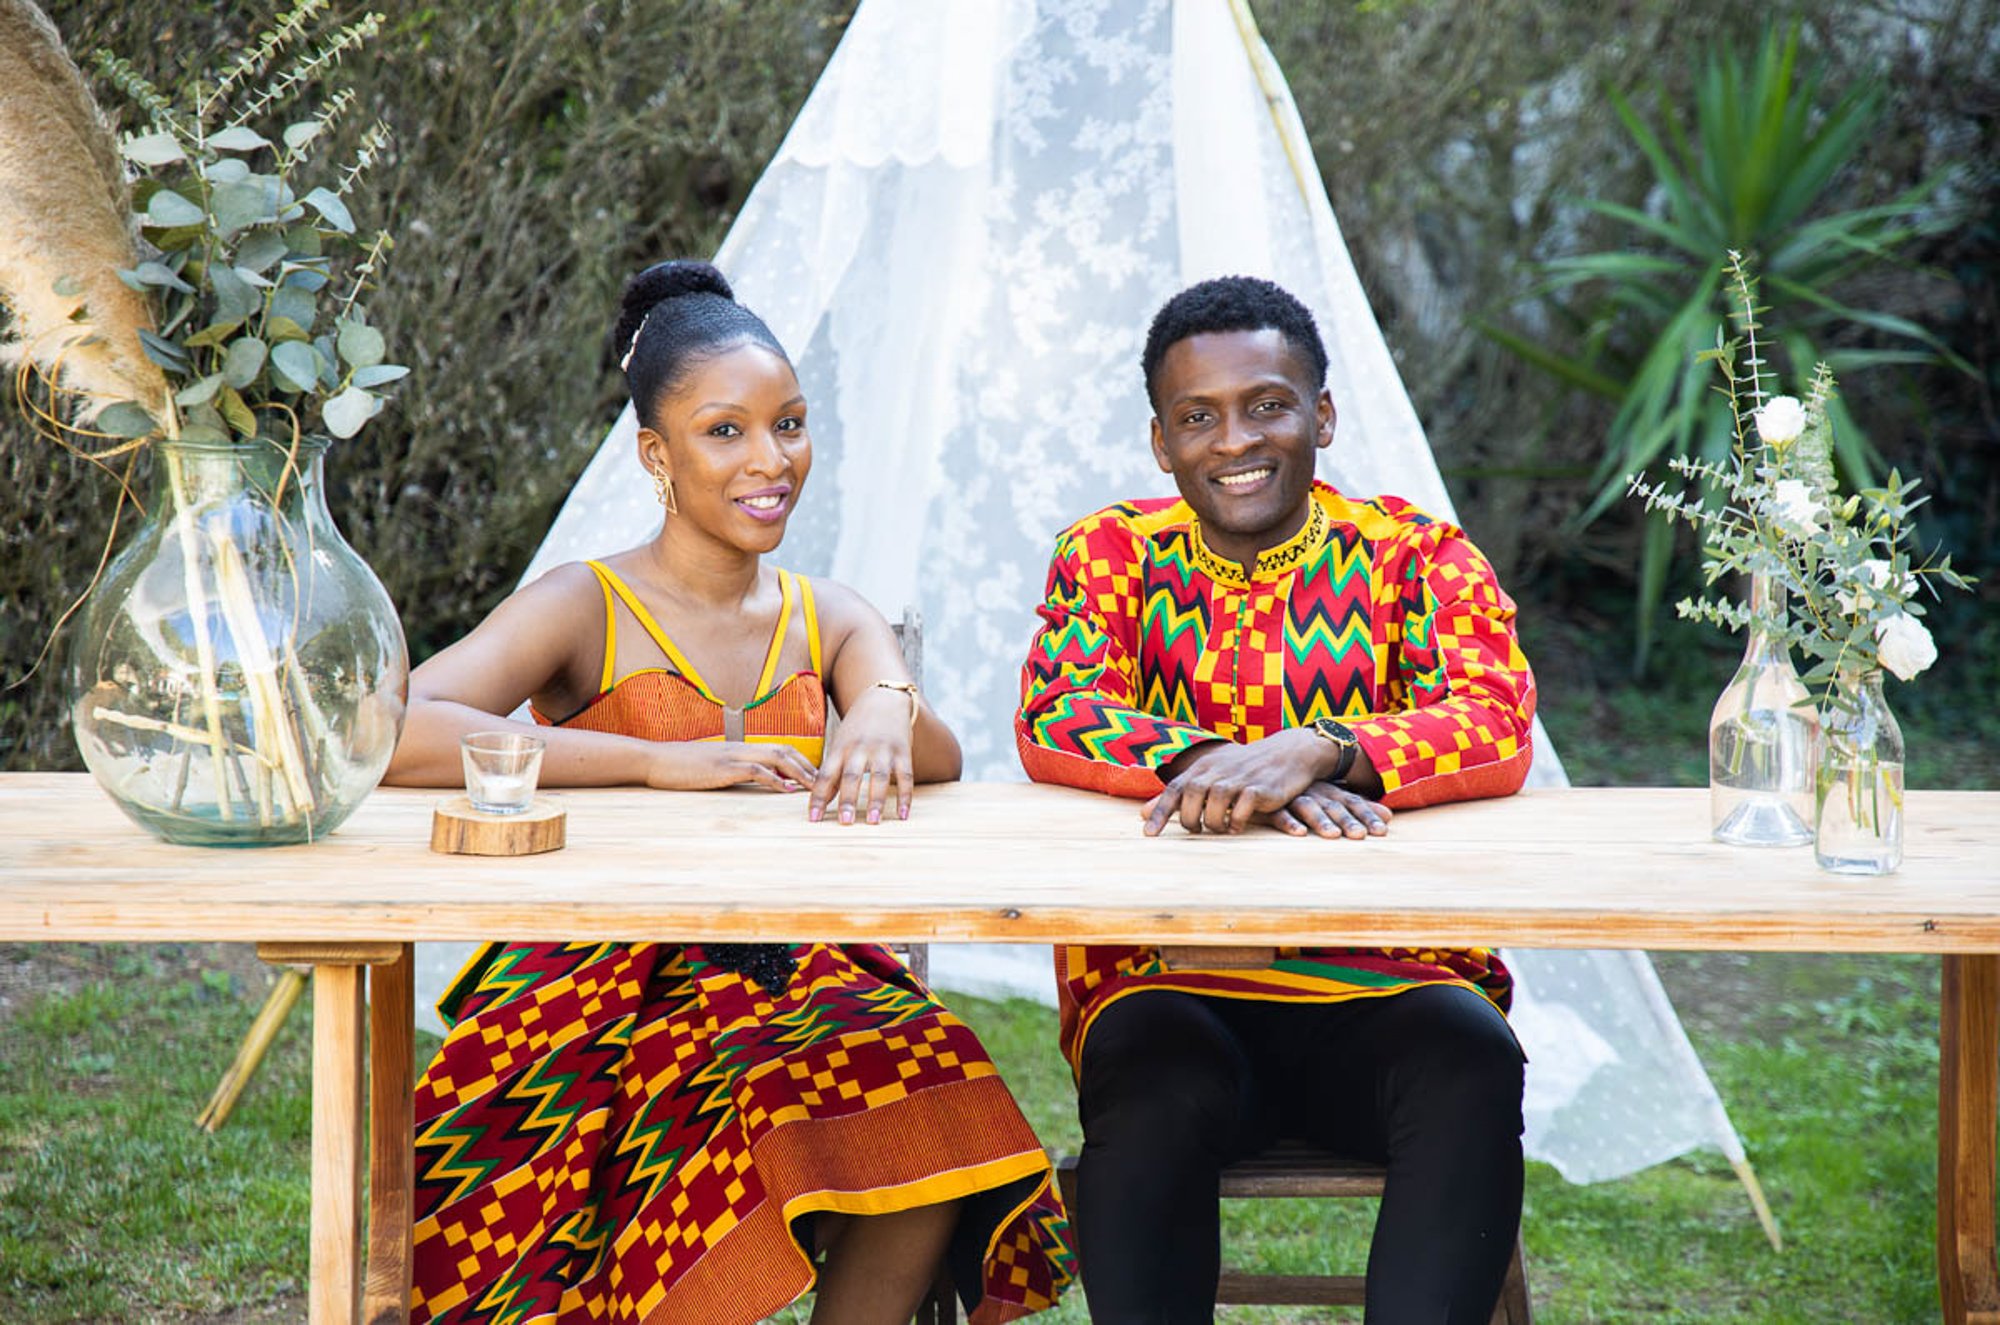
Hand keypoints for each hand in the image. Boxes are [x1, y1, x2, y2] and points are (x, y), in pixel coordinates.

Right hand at [647, 741, 817, 792]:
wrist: (655, 760)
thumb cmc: (681, 768)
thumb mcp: (712, 769)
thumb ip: (733, 772)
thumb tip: (753, 783)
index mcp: (740, 748)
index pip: (778, 749)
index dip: (800, 761)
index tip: (816, 777)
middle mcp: (741, 748)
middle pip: (785, 750)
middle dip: (807, 766)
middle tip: (826, 782)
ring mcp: (732, 756)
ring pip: (776, 757)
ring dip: (799, 772)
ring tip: (815, 787)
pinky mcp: (723, 767)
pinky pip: (756, 771)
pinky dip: (775, 780)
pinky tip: (787, 790)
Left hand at [810, 687, 914, 824]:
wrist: (883, 700)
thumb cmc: (856, 729)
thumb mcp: (839, 745)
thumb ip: (831, 773)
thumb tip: (821, 802)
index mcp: (840, 748)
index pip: (825, 776)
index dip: (818, 798)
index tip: (813, 819)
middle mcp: (860, 749)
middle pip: (852, 776)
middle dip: (848, 799)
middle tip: (845, 821)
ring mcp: (883, 750)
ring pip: (879, 777)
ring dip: (877, 800)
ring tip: (874, 821)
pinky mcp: (903, 752)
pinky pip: (906, 776)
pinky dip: (905, 797)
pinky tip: (902, 815)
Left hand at [1142, 729, 1340, 835]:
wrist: (1288, 753)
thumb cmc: (1244, 769)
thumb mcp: (1211, 775)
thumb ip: (1179, 794)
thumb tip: (1143, 813)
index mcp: (1203, 767)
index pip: (1174, 788)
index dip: (1159, 811)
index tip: (1148, 834)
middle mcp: (1218, 770)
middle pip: (1191, 794)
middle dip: (1189, 818)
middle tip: (1196, 829)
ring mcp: (1239, 778)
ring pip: (1215, 800)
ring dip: (1213, 821)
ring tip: (1219, 828)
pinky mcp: (1260, 788)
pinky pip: (1242, 807)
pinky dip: (1236, 821)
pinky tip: (1237, 826)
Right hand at [1266, 781, 1391, 839]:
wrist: (1260, 776)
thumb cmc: (1304, 791)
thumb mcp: (1332, 797)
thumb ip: (1359, 808)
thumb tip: (1390, 816)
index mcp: (1330, 791)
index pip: (1353, 802)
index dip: (1368, 815)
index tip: (1383, 831)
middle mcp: (1315, 792)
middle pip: (1334, 806)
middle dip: (1348, 820)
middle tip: (1361, 835)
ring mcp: (1292, 797)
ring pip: (1309, 808)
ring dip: (1321, 821)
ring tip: (1333, 835)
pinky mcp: (1270, 805)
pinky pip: (1279, 813)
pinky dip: (1289, 822)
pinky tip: (1299, 833)